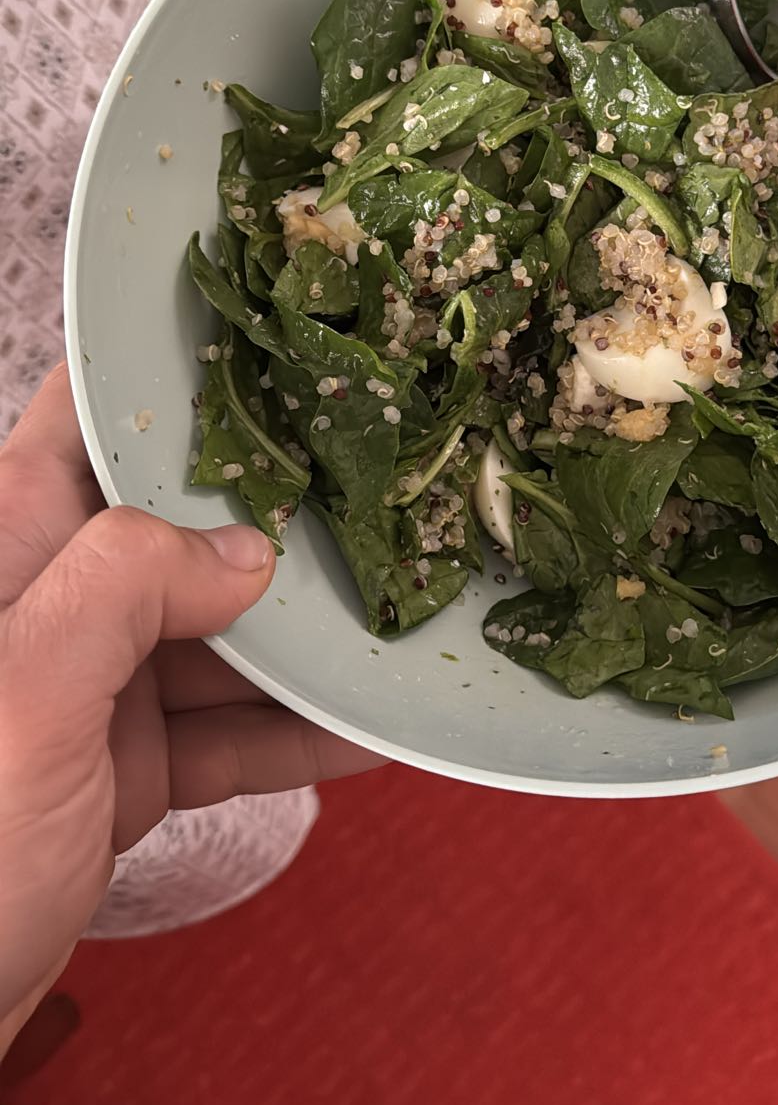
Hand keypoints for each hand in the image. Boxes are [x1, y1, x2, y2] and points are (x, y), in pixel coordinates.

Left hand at [0, 366, 378, 1044]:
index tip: (286, 335)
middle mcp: (48, 602)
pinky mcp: (116, 770)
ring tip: (411, 611)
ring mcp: (86, 688)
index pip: (91, 415)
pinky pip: (226, 732)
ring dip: (311, 636)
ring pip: (220, 632)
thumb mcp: (23, 697)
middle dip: (285, 511)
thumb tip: (245, 552)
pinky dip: (297, 734)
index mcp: (6, 545)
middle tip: (396, 481)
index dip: (180, 365)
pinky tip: (376, 727)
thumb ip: (125, 591)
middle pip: (183, 525)